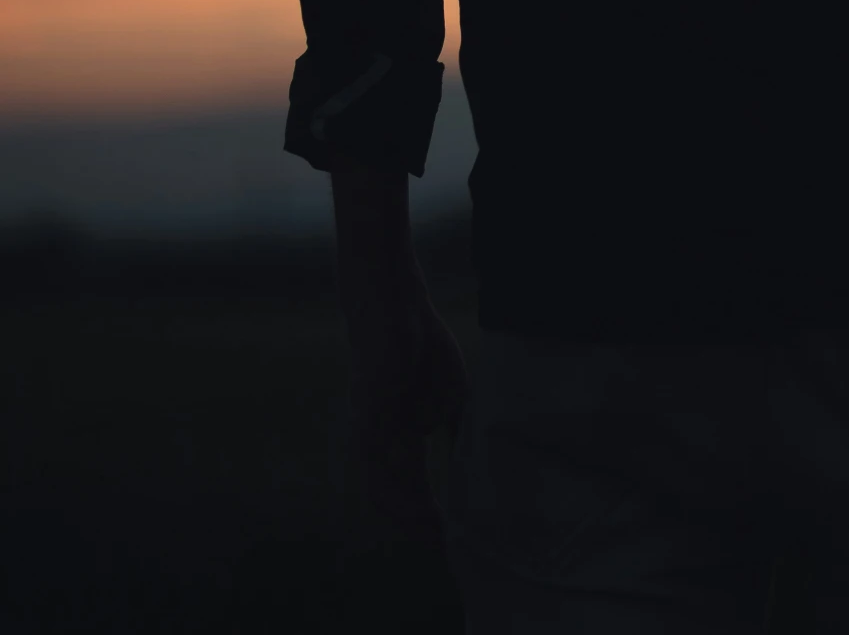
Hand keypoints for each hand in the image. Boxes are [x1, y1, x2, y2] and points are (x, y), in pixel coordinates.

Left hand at [343, 284, 468, 534]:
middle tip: (445, 545)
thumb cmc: (423, 347)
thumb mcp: (452, 397)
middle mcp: (380, 445)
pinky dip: (396, 484)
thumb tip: (477, 468)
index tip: (454, 538)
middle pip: (394, 498)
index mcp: (399, 442)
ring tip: (434, 531)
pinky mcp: (367, 414)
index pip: (412, 490)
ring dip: (407, 514)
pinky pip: (376, 460)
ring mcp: (371, 431)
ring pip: (381, 487)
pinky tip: (418, 496)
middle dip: (417, 525)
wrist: (397, 306)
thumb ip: (457, 432)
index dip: (430, 516)